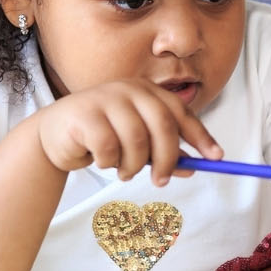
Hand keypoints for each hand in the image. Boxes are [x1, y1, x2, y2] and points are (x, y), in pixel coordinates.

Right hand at [32, 79, 223, 185]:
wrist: (54, 135)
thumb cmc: (101, 137)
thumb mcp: (136, 144)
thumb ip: (162, 151)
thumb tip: (194, 167)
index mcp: (146, 91)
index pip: (180, 112)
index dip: (201, 135)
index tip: (216, 158)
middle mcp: (129, 88)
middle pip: (162, 124)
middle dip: (167, 158)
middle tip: (161, 181)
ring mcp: (105, 98)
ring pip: (136, 139)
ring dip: (133, 165)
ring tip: (124, 172)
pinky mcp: (84, 113)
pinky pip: (108, 147)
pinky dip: (109, 162)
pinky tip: (101, 161)